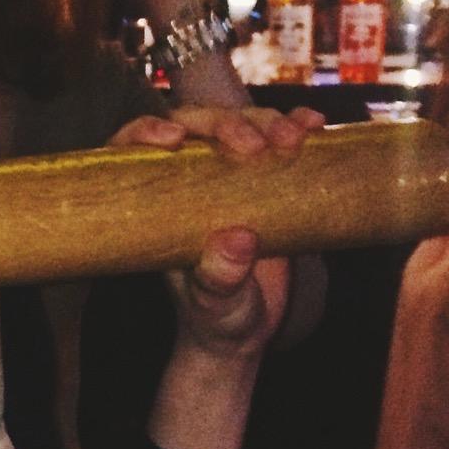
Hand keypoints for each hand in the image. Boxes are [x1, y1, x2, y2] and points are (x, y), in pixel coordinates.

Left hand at [108, 104, 325, 355]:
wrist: (247, 327)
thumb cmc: (216, 316)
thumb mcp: (214, 304)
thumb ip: (217, 278)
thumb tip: (237, 240)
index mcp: (154, 202)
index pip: (131, 148)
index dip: (145, 130)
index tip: (174, 138)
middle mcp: (186, 179)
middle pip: (193, 126)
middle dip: (225, 124)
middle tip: (257, 146)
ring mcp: (226, 173)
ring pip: (237, 124)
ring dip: (265, 121)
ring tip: (295, 138)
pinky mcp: (264, 177)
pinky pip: (277, 140)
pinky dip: (296, 125)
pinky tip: (317, 126)